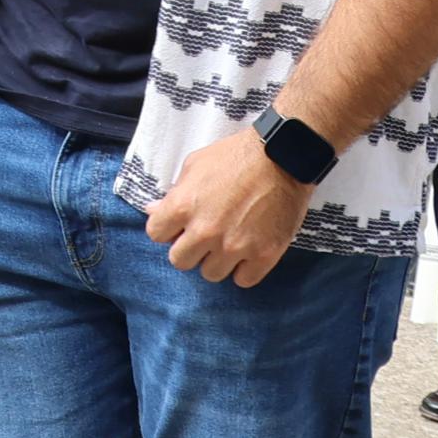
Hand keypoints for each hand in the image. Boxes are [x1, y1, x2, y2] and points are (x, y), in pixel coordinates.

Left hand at [144, 123, 312, 285]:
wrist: (283, 156)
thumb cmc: (236, 156)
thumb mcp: (195, 165)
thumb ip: (174, 193)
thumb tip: (154, 211)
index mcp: (183, 206)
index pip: (156, 234)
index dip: (167, 228)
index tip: (180, 224)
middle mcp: (205, 231)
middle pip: (180, 261)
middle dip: (189, 249)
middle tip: (204, 236)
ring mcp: (235, 246)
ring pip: (211, 274)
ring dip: (216, 260)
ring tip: (228, 242)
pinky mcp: (264, 255)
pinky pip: (243, 280)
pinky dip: (244, 269)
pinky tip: (247, 252)